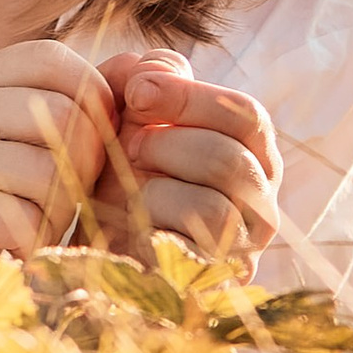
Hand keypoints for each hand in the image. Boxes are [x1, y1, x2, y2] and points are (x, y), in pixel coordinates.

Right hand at [0, 41, 120, 291]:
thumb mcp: (31, 137)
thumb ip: (86, 102)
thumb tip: (158, 64)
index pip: (54, 60)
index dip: (92, 101)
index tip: (89, 142)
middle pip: (64, 116)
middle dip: (81, 166)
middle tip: (57, 196)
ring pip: (51, 171)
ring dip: (58, 210)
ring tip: (30, 220)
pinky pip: (28, 218)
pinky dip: (35, 241)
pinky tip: (9, 244)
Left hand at [94, 50, 281, 272]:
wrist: (90, 245)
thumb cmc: (118, 173)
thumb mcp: (124, 116)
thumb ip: (143, 78)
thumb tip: (157, 65)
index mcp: (252, 155)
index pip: (247, 114)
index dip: (189, 95)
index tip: (136, 91)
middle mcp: (262, 205)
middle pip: (231, 158)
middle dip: (166, 143)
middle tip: (128, 146)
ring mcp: (243, 252)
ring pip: (213, 206)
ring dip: (155, 186)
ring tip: (128, 183)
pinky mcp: (215, 287)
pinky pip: (188, 254)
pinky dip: (151, 225)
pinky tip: (130, 221)